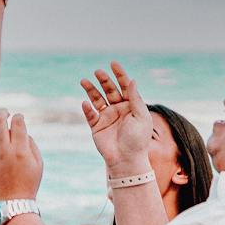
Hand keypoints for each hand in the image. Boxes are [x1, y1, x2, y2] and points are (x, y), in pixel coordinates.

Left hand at [0, 110, 43, 201]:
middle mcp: (4, 151)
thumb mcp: (38, 165)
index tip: (19, 118)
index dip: (18, 117)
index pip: (17, 123)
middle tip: (4, 112)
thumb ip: (31, 145)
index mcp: (20, 151)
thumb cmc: (28, 184)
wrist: (11, 204)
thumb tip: (23, 131)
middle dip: (3, 113)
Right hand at [80, 62, 151, 176]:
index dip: (120, 74)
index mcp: (131, 106)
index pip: (125, 86)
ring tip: (84, 81)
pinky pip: (90, 115)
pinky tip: (85, 104)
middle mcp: (118, 109)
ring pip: (97, 99)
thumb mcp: (140, 117)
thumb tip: (132, 80)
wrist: (127, 160)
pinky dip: (87, 109)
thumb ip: (135, 99)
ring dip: (91, 90)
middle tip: (98, 72)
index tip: (113, 64)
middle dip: (104, 80)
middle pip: (109, 90)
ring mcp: (107, 117)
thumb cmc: (138, 140)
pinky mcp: (96, 126)